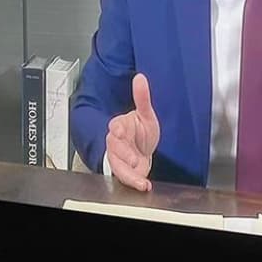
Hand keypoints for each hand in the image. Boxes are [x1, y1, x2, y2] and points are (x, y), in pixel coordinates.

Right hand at [106, 73, 160, 191]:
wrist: (143, 149)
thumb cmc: (141, 131)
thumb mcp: (146, 114)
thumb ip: (142, 97)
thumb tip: (140, 78)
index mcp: (120, 126)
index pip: (115, 126)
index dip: (117, 129)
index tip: (120, 130)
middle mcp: (116, 142)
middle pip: (115, 147)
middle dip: (124, 153)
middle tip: (135, 158)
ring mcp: (118, 158)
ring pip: (118, 165)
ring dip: (129, 172)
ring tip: (140, 177)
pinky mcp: (123, 171)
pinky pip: (125, 177)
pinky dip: (134, 181)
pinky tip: (144, 184)